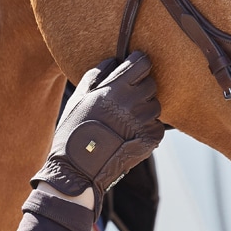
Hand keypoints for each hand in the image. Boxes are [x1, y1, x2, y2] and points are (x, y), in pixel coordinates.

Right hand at [31, 52, 163, 218]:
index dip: (139, 63)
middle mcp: (132, 103)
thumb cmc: (74, 131)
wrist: (78, 170)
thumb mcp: (78, 99)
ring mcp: (143, 122)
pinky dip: (147, 129)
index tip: (134, 67)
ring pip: (155, 106)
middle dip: (140, 88)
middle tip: (125, 100)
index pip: (142, 63)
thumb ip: (95, 75)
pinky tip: (129, 135)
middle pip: (151, 84)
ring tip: (125, 121)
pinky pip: (157, 126)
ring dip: (144, 109)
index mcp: (115, 88)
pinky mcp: (150, 140)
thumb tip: (113, 60)